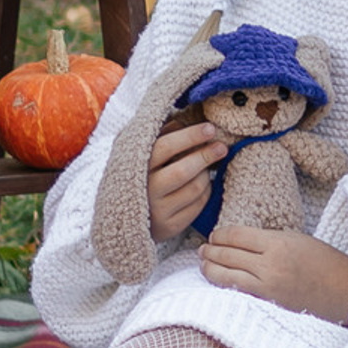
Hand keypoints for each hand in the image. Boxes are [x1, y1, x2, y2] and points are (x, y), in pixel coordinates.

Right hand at [145, 120, 224, 240]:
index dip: (190, 136)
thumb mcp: (142, 152)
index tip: (210, 128)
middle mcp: (146, 191)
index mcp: (137, 167)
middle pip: (182, 171)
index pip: (165, 147)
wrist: (125, 216)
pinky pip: (198, 206)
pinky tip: (203, 184)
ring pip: (194, 188)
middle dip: (206, 156)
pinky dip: (206, 192)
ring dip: (206, 174)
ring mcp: (158, 211)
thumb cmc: (141, 175)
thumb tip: (185, 121)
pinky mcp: (170, 227)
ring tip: (207, 166)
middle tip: (221, 146)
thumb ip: (161, 135)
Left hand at [199, 225, 347, 322]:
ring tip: (204, 264)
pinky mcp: (267, 305)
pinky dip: (224, 285)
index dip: (220, 234)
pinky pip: (237, 293)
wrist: (344, 291)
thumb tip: (238, 241)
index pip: (236, 235)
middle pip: (227, 255)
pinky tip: (218, 281)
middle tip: (203, 249)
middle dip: (210, 251)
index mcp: (278, 243)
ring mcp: (267, 288)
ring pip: (226, 276)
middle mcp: (269, 265)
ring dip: (210, 269)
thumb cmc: (324, 262)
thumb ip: (268, 240)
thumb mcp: (297, 239)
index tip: (214, 235)